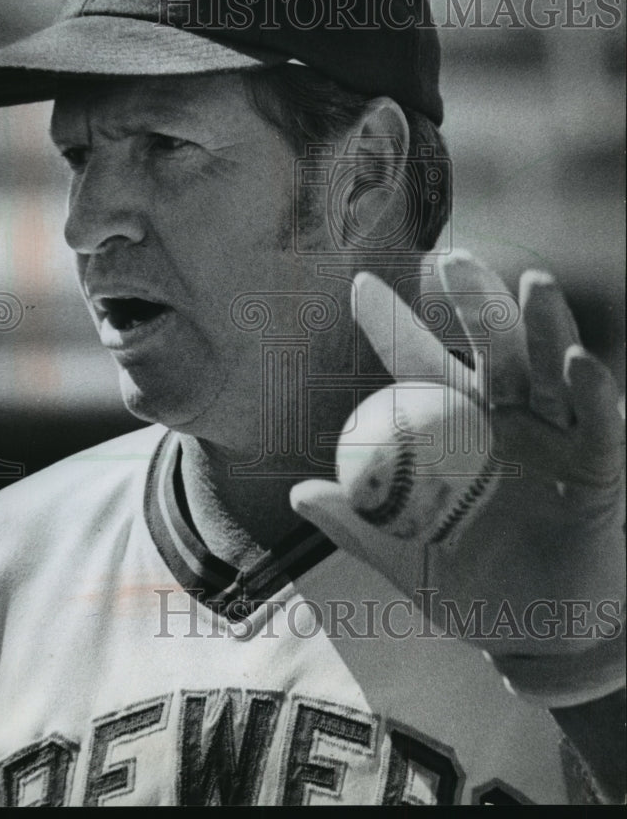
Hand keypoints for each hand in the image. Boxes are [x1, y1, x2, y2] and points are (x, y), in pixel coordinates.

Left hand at [291, 251, 624, 702]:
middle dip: (476, 304)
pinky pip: (597, 425)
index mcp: (453, 432)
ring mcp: (554, 439)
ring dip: (543, 327)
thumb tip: (299, 494)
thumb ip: (360, 527)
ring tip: (532, 283)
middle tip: (455, 259)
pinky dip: (591, 393)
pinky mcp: (598, 467)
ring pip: (547, 371)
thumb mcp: (409, 562)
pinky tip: (577, 362)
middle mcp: (505, 422)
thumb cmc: (477, 591)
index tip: (359, 287)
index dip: (393, 327)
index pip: (419, 367)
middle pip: (491, 351)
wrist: (544, 636)